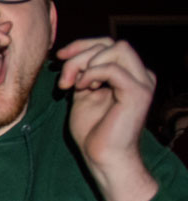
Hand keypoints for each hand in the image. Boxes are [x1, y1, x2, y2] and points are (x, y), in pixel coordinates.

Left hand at [58, 38, 158, 200]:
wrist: (102, 157)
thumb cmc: (92, 130)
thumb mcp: (83, 93)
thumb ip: (83, 73)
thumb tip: (69, 53)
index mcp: (129, 74)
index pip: (107, 44)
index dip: (80, 45)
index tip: (58, 57)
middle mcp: (141, 75)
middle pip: (110, 43)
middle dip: (80, 54)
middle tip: (64, 79)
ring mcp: (142, 83)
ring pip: (115, 49)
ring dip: (84, 63)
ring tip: (73, 86)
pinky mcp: (138, 93)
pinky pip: (112, 68)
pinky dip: (91, 74)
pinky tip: (82, 89)